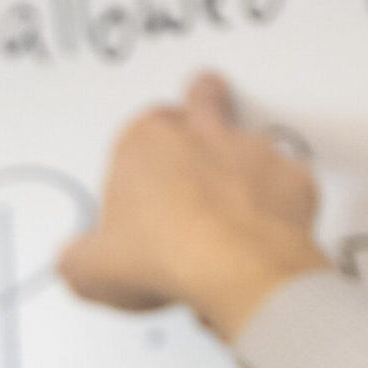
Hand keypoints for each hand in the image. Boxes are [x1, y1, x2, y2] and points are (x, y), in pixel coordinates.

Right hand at [57, 71, 331, 341]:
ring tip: (233, 209)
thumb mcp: (94, 271)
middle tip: (200, 121)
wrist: (237, 271)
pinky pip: (290, 183)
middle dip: (201, 102)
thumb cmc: (167, 256)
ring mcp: (252, 151)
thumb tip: (74, 261)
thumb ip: (79, 259)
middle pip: (202, 95)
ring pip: (250, 141)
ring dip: (243, 166)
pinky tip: (267, 233)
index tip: (141, 193)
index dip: (141, 161)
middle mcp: (200, 133)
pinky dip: (281, 204)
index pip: (139, 129)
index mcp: (144, 143)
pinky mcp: (293, 179)